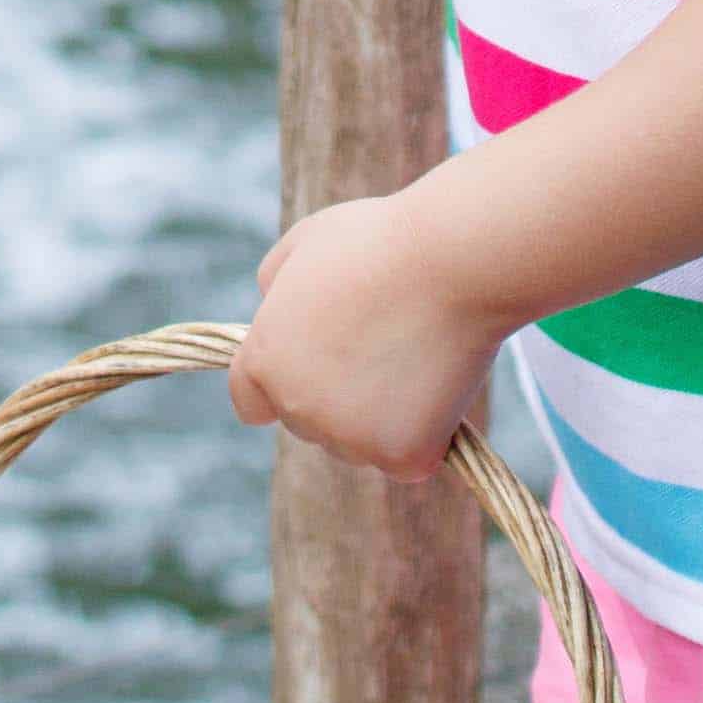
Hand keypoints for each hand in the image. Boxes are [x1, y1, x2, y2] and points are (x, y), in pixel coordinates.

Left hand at [228, 195, 509, 475]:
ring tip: (415, 357)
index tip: (314, 375)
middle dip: (339, 400)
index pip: (252, 403)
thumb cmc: (380, 244)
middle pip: (312, 425)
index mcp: (263, 360)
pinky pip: (411, 459)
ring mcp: (349, 438)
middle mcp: (296, 406)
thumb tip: (275, 308)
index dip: (281, 388)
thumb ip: (276, 284)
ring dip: (383, 419)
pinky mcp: (401, 456)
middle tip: (383, 348)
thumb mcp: (303, 245)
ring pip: (362, 445)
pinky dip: (429, 436)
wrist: (450, 260)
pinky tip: (441, 387)